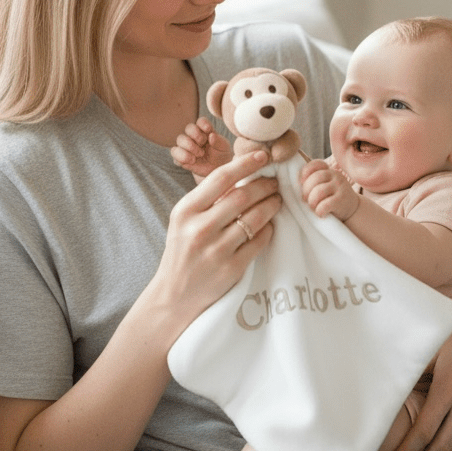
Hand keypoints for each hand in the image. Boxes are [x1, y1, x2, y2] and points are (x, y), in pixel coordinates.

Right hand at [156, 149, 280, 329]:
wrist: (174, 295)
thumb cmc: (183, 251)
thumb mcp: (184, 220)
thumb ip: (208, 199)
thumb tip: (243, 173)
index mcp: (185, 211)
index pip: (221, 178)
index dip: (246, 163)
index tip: (263, 155)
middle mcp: (199, 229)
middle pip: (243, 196)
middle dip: (265, 185)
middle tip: (276, 182)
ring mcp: (216, 250)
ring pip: (255, 218)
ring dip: (272, 205)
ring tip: (277, 200)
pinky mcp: (231, 269)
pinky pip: (260, 241)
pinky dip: (269, 229)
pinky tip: (270, 225)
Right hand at [171, 117, 233, 177]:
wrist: (215, 169)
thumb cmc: (220, 155)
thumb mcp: (223, 148)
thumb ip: (218, 141)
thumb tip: (212, 135)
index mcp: (205, 130)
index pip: (201, 121)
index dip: (203, 124)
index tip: (209, 130)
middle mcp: (194, 135)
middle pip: (189, 128)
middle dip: (196, 136)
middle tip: (203, 144)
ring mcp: (186, 145)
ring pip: (180, 139)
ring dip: (189, 147)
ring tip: (199, 155)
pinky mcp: (180, 156)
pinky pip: (175, 153)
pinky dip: (182, 157)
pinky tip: (192, 161)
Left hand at [301, 158, 359, 220]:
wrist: (352, 210)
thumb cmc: (331, 198)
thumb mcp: (324, 185)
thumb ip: (313, 181)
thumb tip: (293, 184)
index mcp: (328, 170)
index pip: (315, 164)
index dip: (305, 172)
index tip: (301, 183)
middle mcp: (336, 175)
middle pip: (314, 178)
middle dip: (306, 191)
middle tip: (305, 200)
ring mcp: (340, 187)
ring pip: (318, 191)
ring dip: (312, 202)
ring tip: (313, 207)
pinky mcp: (342, 200)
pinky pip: (324, 205)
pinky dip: (319, 211)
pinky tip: (321, 213)